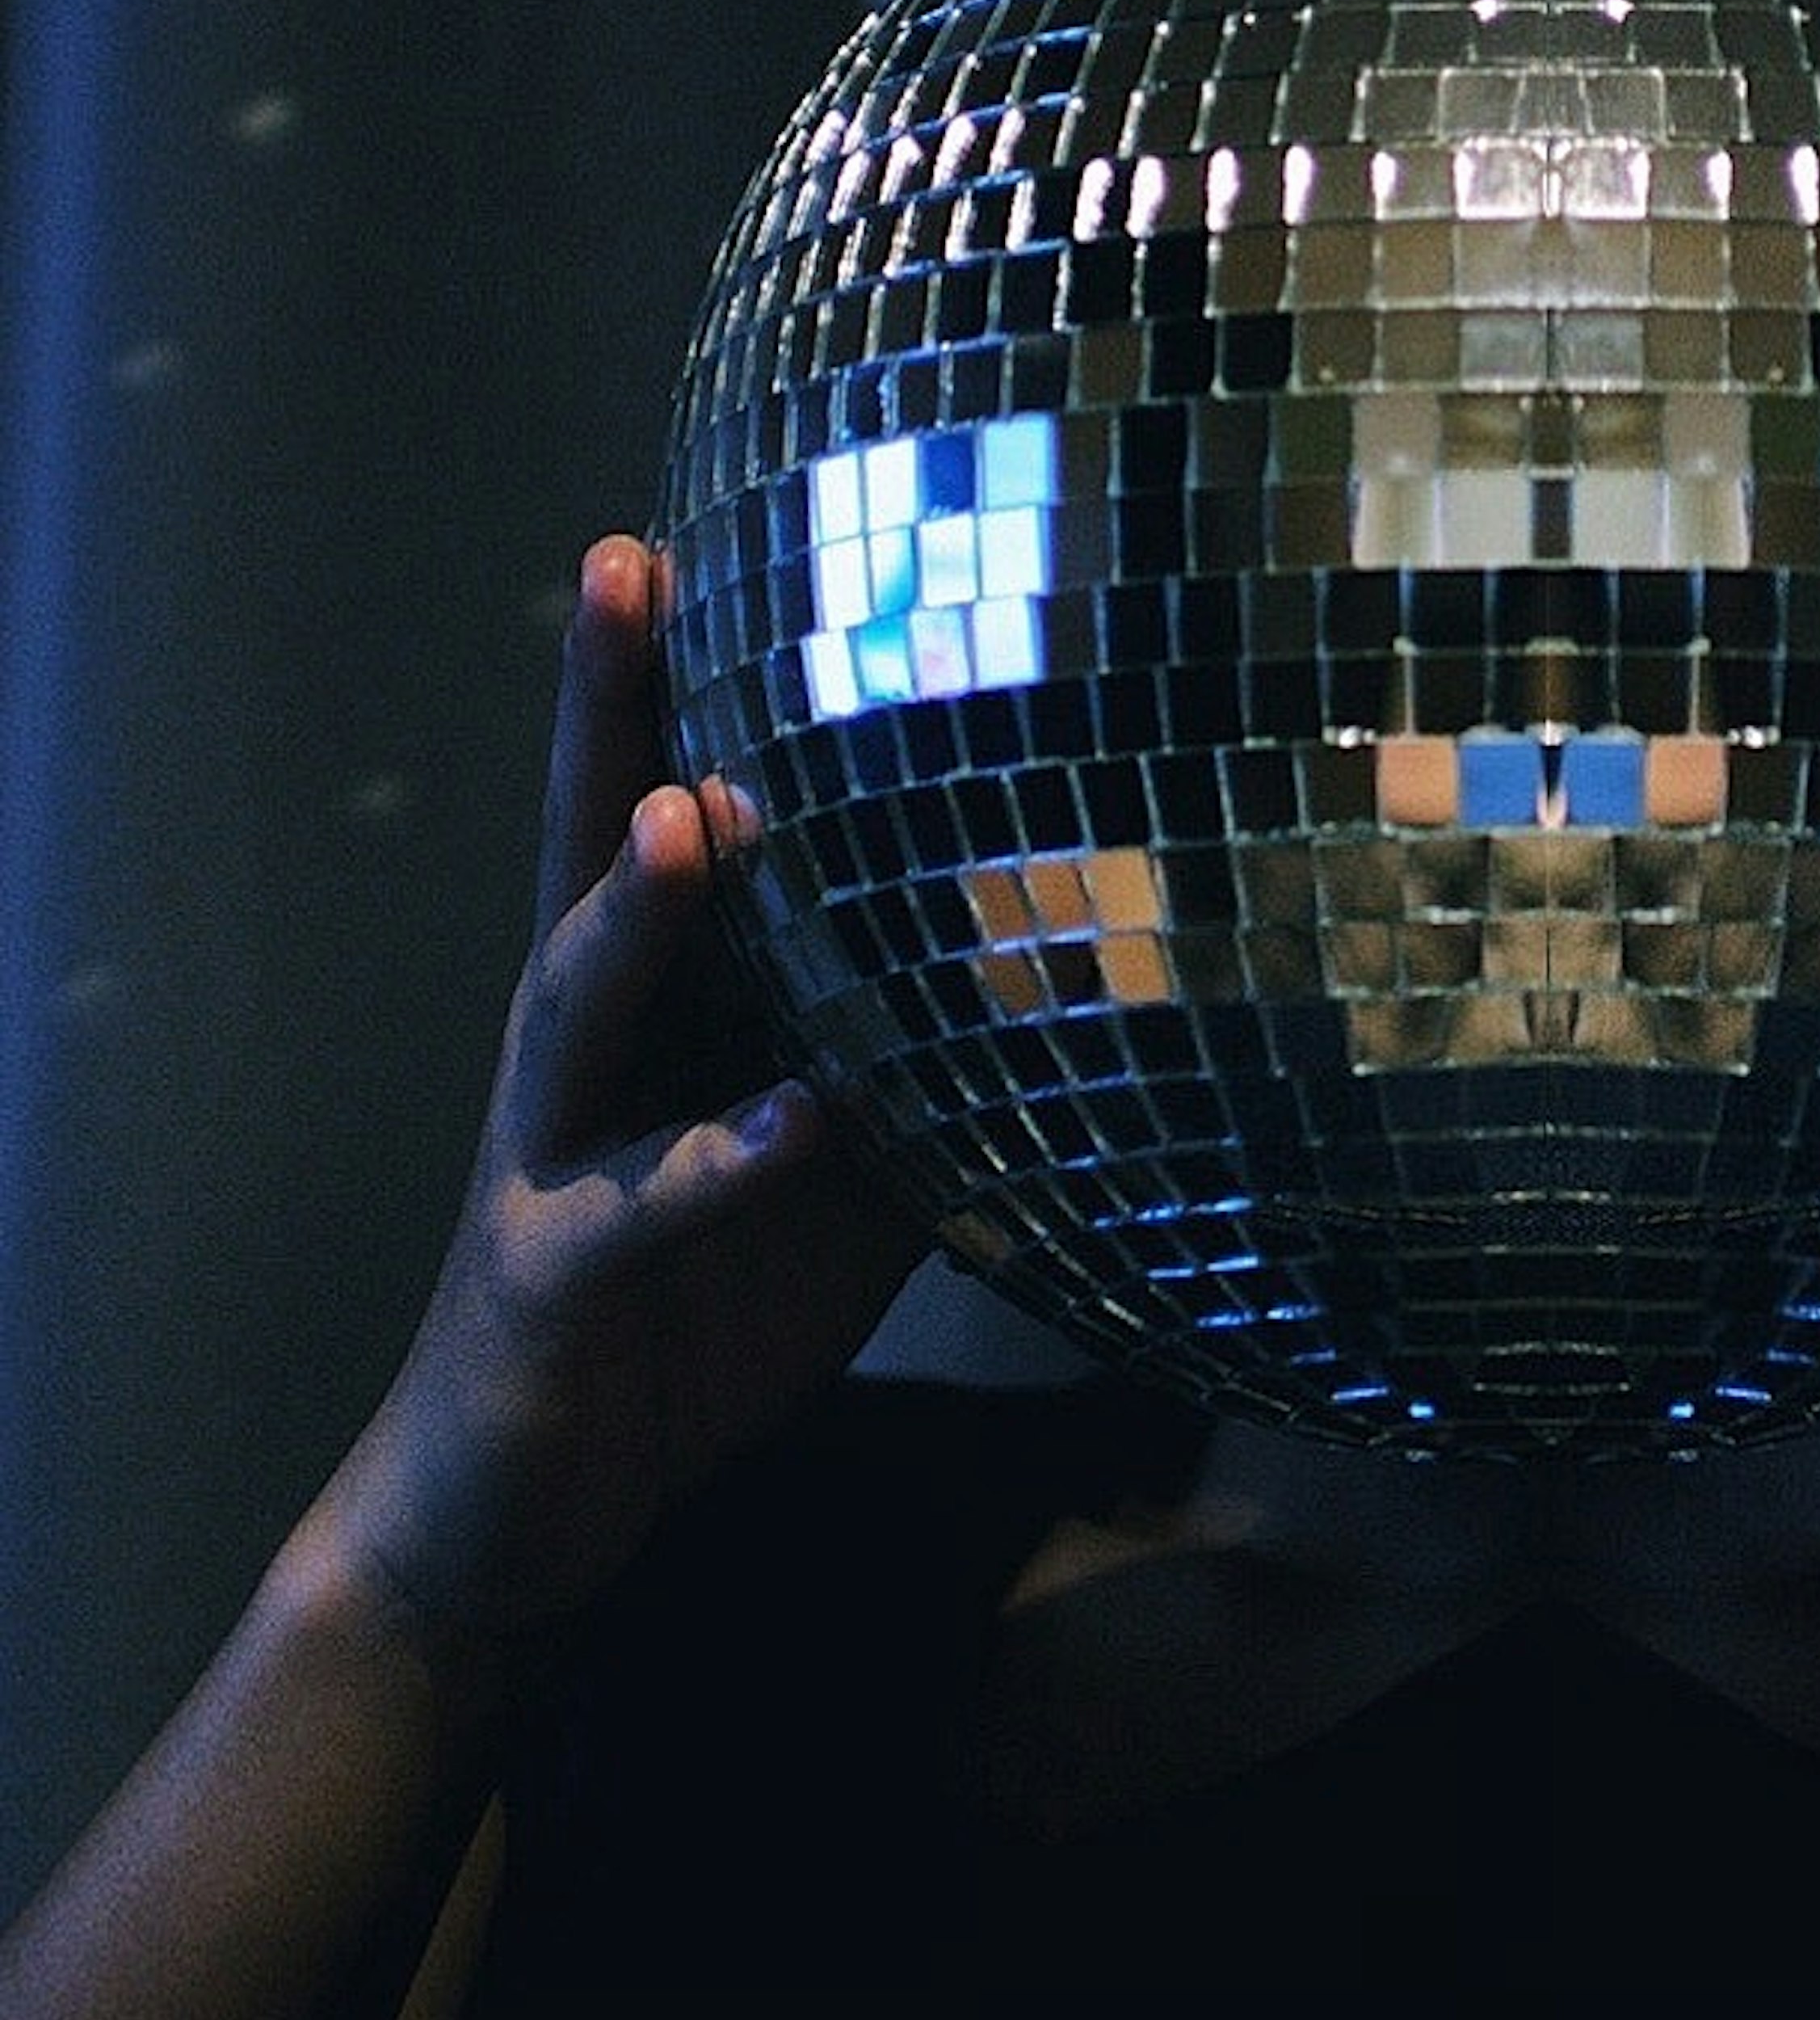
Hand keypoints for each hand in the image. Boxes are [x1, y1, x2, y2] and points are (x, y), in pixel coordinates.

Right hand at [309, 537, 924, 1657]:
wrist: (528, 1507)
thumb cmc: (693, 1297)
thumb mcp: (834, 1155)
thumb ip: (924, 1043)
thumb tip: (1092, 950)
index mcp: (655, 985)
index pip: (667, 788)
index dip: (684, 665)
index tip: (717, 512)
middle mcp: (586, 1032)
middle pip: (592, 834)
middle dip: (607, 698)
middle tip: (624, 558)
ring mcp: (554, 1141)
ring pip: (583, 990)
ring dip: (641, 903)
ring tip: (697, 813)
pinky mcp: (555, 1267)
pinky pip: (647, 1203)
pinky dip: (725, 1158)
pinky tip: (796, 1116)